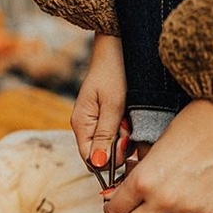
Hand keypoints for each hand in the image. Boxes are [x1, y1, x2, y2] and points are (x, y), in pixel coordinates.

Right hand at [71, 32, 128, 165]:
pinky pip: (116, 135)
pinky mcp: (106, 119)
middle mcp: (86, 127)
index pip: (90, 159)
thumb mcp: (113, 105)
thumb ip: (105, 135)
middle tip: (129, 129)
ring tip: (129, 119)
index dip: (108, 163)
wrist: (117, 48)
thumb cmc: (114, 73)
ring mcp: (95, 123)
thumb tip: (98, 163)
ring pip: (111, 147)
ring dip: (125, 140)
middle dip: (119, 149)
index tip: (125, 148)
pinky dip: (127, 131)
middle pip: (102, 156)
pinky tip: (130, 118)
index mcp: (82, 124)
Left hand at [105, 99, 212, 212]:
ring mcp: (186, 209)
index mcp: (143, 181)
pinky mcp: (206, 212)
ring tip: (158, 201)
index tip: (115, 204)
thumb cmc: (187, 128)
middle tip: (130, 212)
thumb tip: (116, 197)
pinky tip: (177, 201)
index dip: (112, 207)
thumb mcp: (150, 152)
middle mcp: (162, 201)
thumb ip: (133, 179)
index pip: (114, 211)